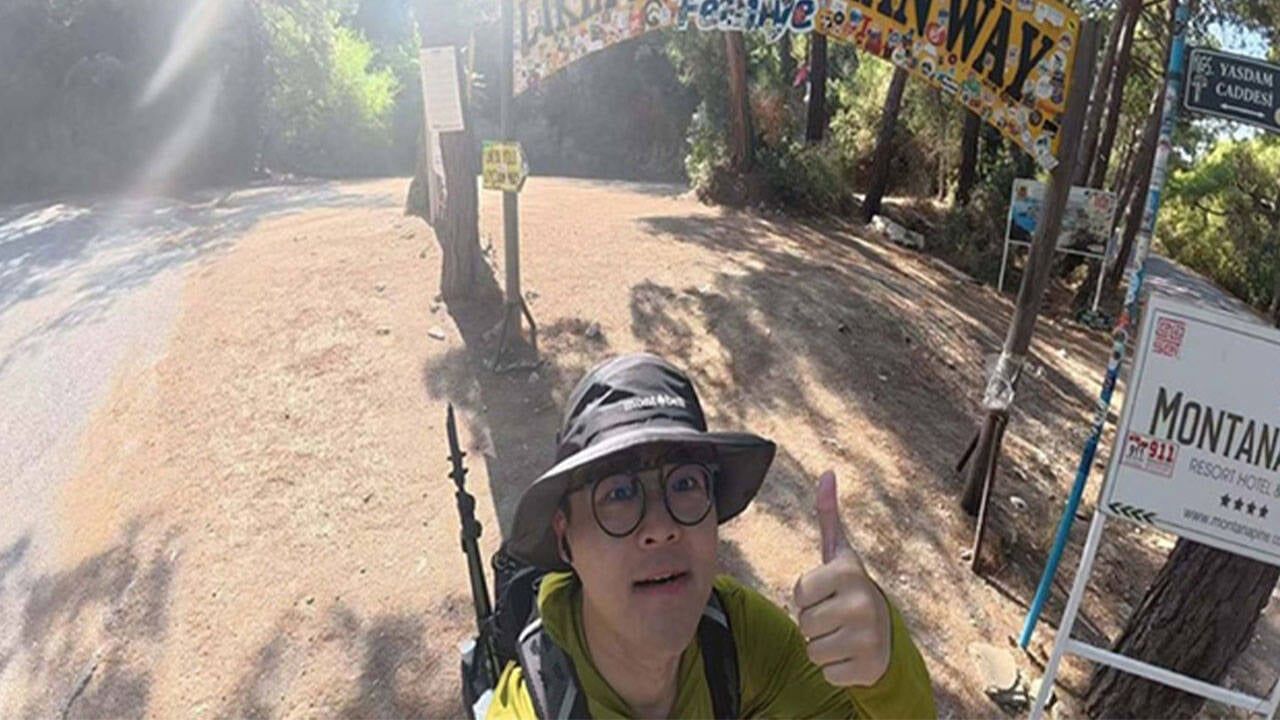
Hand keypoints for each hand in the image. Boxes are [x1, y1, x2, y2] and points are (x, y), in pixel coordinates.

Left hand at [793, 470, 891, 686]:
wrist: (886, 635)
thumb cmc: (850, 590)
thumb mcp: (839, 554)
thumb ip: (829, 514)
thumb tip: (826, 472)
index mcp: (848, 572)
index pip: (798, 592)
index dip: (807, 596)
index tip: (828, 593)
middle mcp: (862, 603)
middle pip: (803, 622)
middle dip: (814, 622)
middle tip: (837, 616)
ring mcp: (868, 637)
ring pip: (812, 649)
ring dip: (822, 646)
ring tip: (843, 634)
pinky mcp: (867, 668)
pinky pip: (826, 672)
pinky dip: (835, 669)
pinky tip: (852, 655)